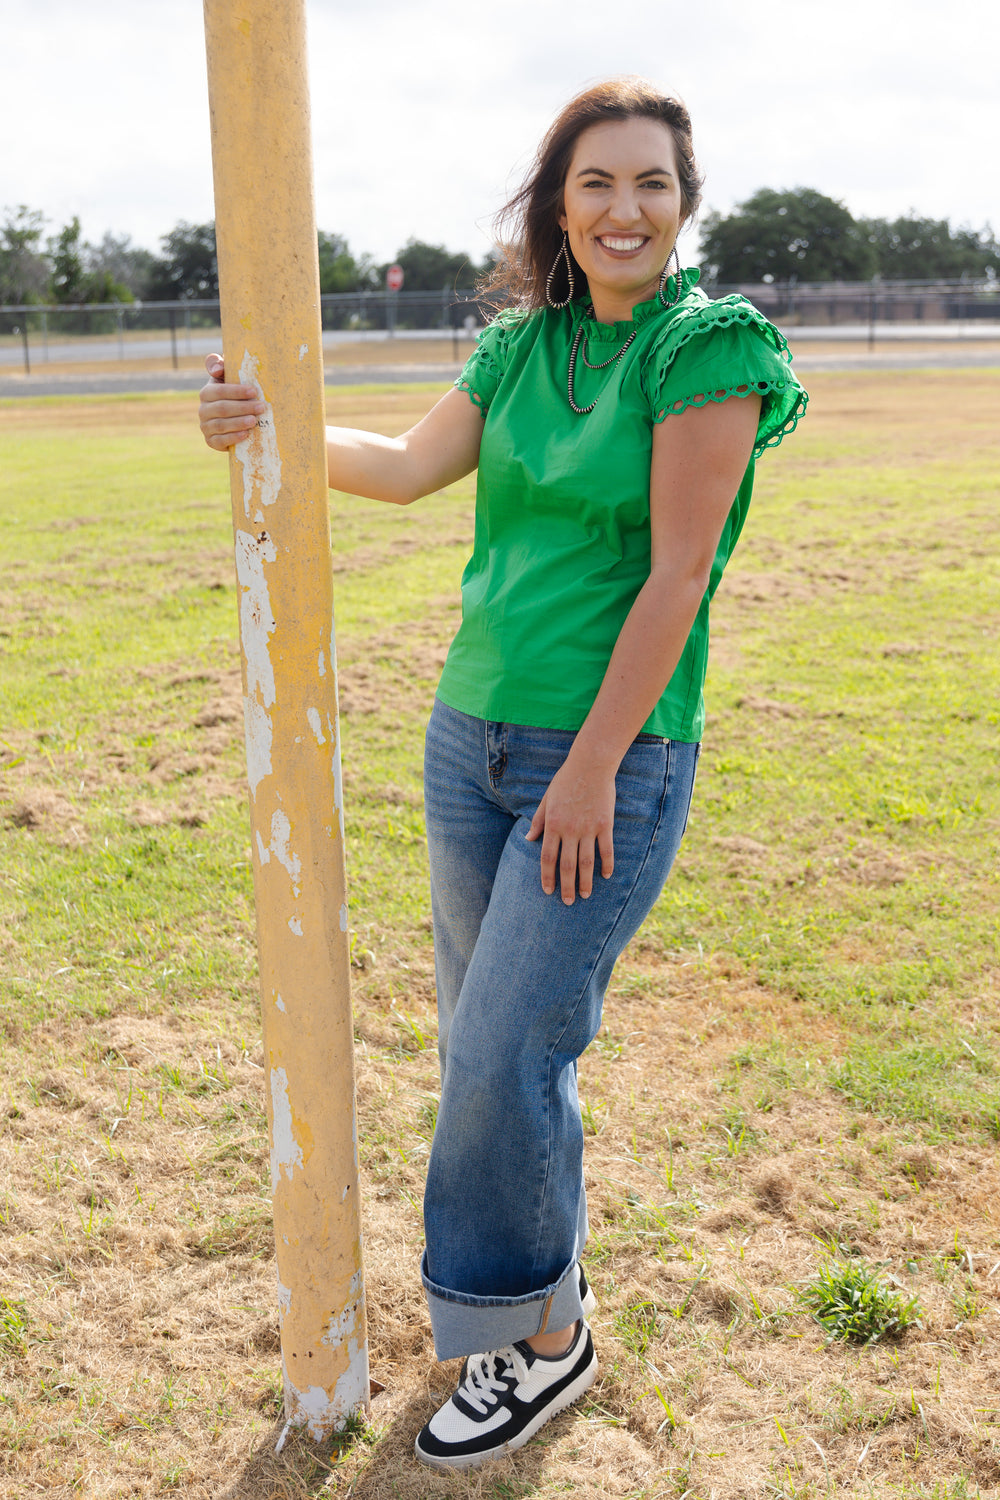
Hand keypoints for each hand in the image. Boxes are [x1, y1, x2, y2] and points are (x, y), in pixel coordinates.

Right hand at [198, 353, 265, 450]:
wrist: (234, 419)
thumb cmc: (234, 393)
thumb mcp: (227, 377)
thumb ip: (218, 365)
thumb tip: (216, 369)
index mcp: (207, 393)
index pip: (219, 391)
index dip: (237, 391)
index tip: (254, 391)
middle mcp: (203, 410)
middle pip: (222, 408)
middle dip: (243, 407)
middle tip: (261, 407)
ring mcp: (206, 426)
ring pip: (221, 425)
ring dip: (239, 423)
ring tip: (254, 421)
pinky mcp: (211, 441)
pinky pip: (220, 441)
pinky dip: (233, 438)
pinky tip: (246, 434)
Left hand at [525, 757, 614, 904]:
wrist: (591, 764)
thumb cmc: (566, 779)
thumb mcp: (547, 799)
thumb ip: (539, 821)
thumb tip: (528, 840)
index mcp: (553, 824)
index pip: (547, 857)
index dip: (547, 877)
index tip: (548, 891)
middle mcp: (570, 830)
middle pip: (567, 865)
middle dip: (566, 886)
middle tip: (568, 902)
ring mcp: (589, 828)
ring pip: (587, 862)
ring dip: (586, 882)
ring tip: (586, 895)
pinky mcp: (606, 825)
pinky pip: (606, 849)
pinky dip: (607, 864)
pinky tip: (606, 876)